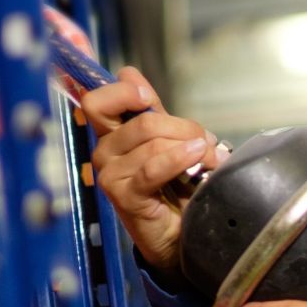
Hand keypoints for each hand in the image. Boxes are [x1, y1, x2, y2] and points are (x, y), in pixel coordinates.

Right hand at [84, 67, 223, 271]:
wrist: (179, 232)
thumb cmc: (172, 186)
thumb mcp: (165, 140)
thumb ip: (149, 110)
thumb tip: (128, 73)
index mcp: (110, 135)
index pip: (97, 101)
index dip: (123, 93)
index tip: (149, 100)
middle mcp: (103, 153)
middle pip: (141, 122)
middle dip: (182, 127)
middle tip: (205, 141)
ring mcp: (110, 175)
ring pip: (153, 143)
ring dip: (191, 147)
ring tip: (209, 159)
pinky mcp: (124, 196)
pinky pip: (153, 168)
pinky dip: (180, 160)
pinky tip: (199, 159)